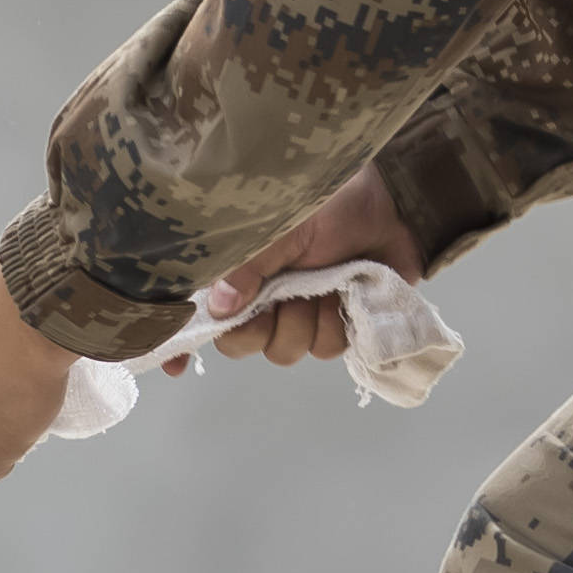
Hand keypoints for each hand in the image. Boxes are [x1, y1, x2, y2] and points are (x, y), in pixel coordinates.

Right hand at [197, 169, 423, 371]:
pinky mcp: (336, 325)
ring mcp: (300, 313)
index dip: (184, 343)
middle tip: (281, 299)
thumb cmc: (334, 205)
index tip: (175, 367)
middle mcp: (264, 296)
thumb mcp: (284, 226)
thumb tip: (216, 307)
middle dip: (263, 327)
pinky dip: (336, 325)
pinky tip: (344, 297)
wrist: (397, 208)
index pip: (200, 313)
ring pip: (285, 350)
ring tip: (323, 286)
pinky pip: (325, 349)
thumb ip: (248, 266)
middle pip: (242, 343)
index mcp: (241, 270)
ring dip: (306, 323)